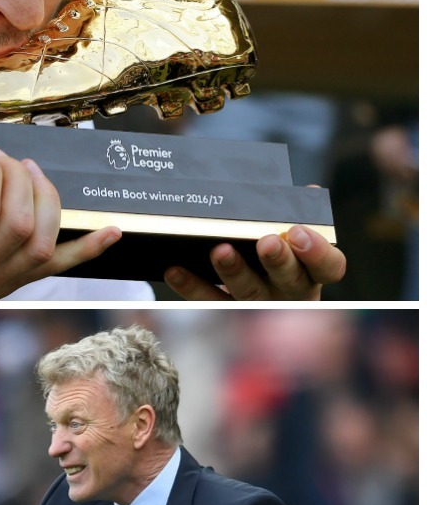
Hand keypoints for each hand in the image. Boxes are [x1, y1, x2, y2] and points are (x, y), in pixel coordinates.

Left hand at [164, 226, 344, 300]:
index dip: (317, 252)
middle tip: (266, 242)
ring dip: (234, 272)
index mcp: (311, 270)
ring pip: (250, 293)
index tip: (299, 232)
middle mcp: (291, 291)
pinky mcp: (226, 311)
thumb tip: (308, 193)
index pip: (329, 267)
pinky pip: (209, 300)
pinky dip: (192, 286)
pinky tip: (175, 270)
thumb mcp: (286, 230)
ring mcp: (260, 305)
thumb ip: (292, 212)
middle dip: (278, 260)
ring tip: (220, 250)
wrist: (245, 281)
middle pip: (291, 280)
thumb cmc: (273, 243)